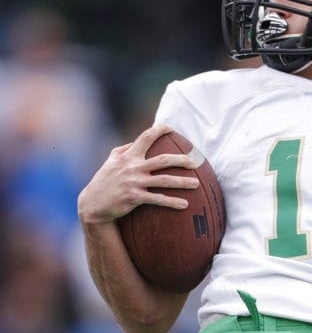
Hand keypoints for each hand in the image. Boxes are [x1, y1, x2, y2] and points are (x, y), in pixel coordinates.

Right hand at [78, 124, 198, 223]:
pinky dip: (172, 202)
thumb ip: (123, 150)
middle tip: (195, 162)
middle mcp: (131, 167)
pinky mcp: (134, 197)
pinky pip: (157, 199)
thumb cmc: (104, 182)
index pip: (144, 138)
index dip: (158, 130)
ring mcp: (133, 182)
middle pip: (162, 160)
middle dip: (181, 160)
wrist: (92, 204)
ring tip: (197, 183)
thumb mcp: (110, 162)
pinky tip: (185, 205)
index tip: (171, 127)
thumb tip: (135, 141)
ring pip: (163, 180)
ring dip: (182, 182)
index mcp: (127, 156)